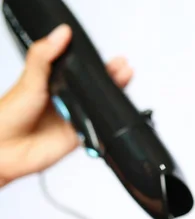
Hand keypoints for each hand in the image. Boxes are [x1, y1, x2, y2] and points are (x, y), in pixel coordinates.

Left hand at [0, 24, 132, 185]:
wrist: (4, 149)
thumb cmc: (8, 115)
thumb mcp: (29, 79)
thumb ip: (45, 56)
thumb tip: (60, 34)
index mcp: (53, 83)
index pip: (80, 70)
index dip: (96, 64)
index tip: (109, 56)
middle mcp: (65, 100)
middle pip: (95, 88)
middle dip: (112, 78)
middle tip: (123, 68)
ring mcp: (73, 118)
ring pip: (100, 106)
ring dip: (113, 97)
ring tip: (124, 81)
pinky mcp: (78, 136)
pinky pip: (98, 129)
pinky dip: (106, 123)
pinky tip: (113, 114)